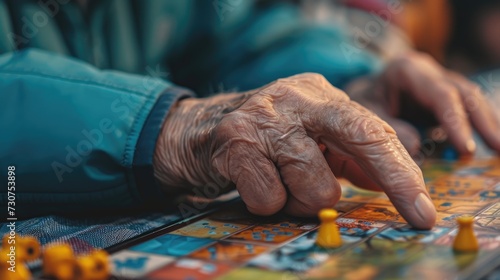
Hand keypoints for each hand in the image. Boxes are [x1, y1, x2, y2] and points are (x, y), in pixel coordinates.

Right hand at [154, 73, 435, 228]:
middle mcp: (296, 98)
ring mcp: (264, 118)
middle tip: (414, 216)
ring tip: (282, 184)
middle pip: (360, 137)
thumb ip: (348, 158)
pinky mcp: (234, 143)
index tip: (424, 211)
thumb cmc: (263, 140)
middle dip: (394, 180)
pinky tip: (254, 184)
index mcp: (320, 94)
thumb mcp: (309, 140)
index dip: (404, 172)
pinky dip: (266, 203)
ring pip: (314, 187)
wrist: (196, 131)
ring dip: (301, 200)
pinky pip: (270, 199)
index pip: (373, 129)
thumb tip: (395, 183)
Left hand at [348, 51, 499, 155]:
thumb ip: (390, 129)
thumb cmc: (359, 103)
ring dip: (486, 123)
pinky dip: (476, 125)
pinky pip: (465, 108)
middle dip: (483, 121)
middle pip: (464, 93)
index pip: (441, 94)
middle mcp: (428, 71)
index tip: (466, 149)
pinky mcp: (443, 96)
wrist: (358, 92)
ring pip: (470, 98)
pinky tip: (488, 143)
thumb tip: (418, 148)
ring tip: (498, 149)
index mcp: (407, 70)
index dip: (456, 121)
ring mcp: (438, 81)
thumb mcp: (365, 114)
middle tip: (497, 148)